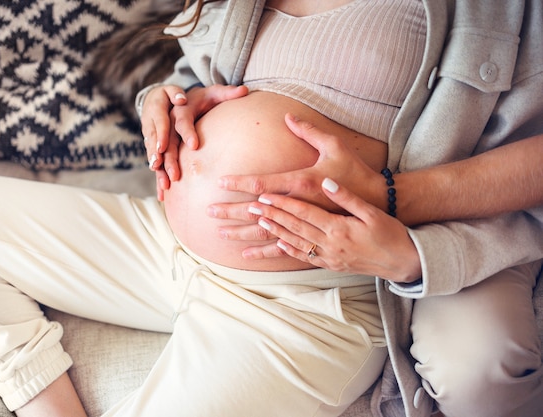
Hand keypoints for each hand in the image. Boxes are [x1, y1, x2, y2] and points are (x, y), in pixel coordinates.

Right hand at [140, 84, 247, 199]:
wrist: (180, 100)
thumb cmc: (202, 98)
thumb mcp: (213, 92)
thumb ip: (228, 93)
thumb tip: (245, 90)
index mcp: (181, 110)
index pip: (183, 121)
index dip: (187, 132)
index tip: (195, 145)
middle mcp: (169, 124)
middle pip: (167, 142)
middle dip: (169, 158)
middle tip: (175, 174)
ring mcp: (163, 137)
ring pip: (159, 155)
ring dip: (161, 170)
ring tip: (166, 184)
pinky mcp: (161, 148)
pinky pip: (159, 164)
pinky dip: (159, 178)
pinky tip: (162, 194)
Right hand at [140, 85, 187, 199]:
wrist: (153, 100)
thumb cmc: (169, 95)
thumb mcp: (172, 90)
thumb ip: (176, 93)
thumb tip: (181, 99)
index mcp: (157, 110)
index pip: (160, 123)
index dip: (161, 135)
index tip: (163, 146)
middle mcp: (151, 125)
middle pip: (154, 143)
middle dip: (157, 156)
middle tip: (159, 167)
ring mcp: (150, 138)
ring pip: (153, 156)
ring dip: (158, 170)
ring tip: (163, 184)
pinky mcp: (153, 149)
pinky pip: (156, 164)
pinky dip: (159, 178)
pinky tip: (163, 193)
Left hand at [209, 114, 382, 242]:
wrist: (380, 203)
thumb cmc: (356, 171)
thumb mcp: (335, 146)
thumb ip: (310, 131)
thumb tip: (287, 115)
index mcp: (302, 182)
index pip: (263, 183)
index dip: (240, 183)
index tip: (219, 182)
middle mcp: (299, 206)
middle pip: (257, 211)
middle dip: (231, 211)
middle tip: (208, 210)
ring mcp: (305, 225)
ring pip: (266, 233)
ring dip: (241, 233)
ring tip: (219, 233)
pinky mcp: (311, 237)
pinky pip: (282, 248)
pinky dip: (263, 252)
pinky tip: (246, 254)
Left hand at [247, 178, 421, 282]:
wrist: (404, 260)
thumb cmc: (390, 231)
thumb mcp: (371, 209)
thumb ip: (346, 196)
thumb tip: (327, 183)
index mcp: (339, 226)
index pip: (303, 212)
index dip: (281, 204)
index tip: (262, 197)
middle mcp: (330, 243)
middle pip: (293, 227)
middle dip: (269, 217)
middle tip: (247, 209)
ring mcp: (329, 256)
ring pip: (294, 243)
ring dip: (272, 234)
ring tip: (254, 225)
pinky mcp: (332, 264)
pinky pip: (305, 257)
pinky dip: (288, 250)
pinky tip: (276, 245)